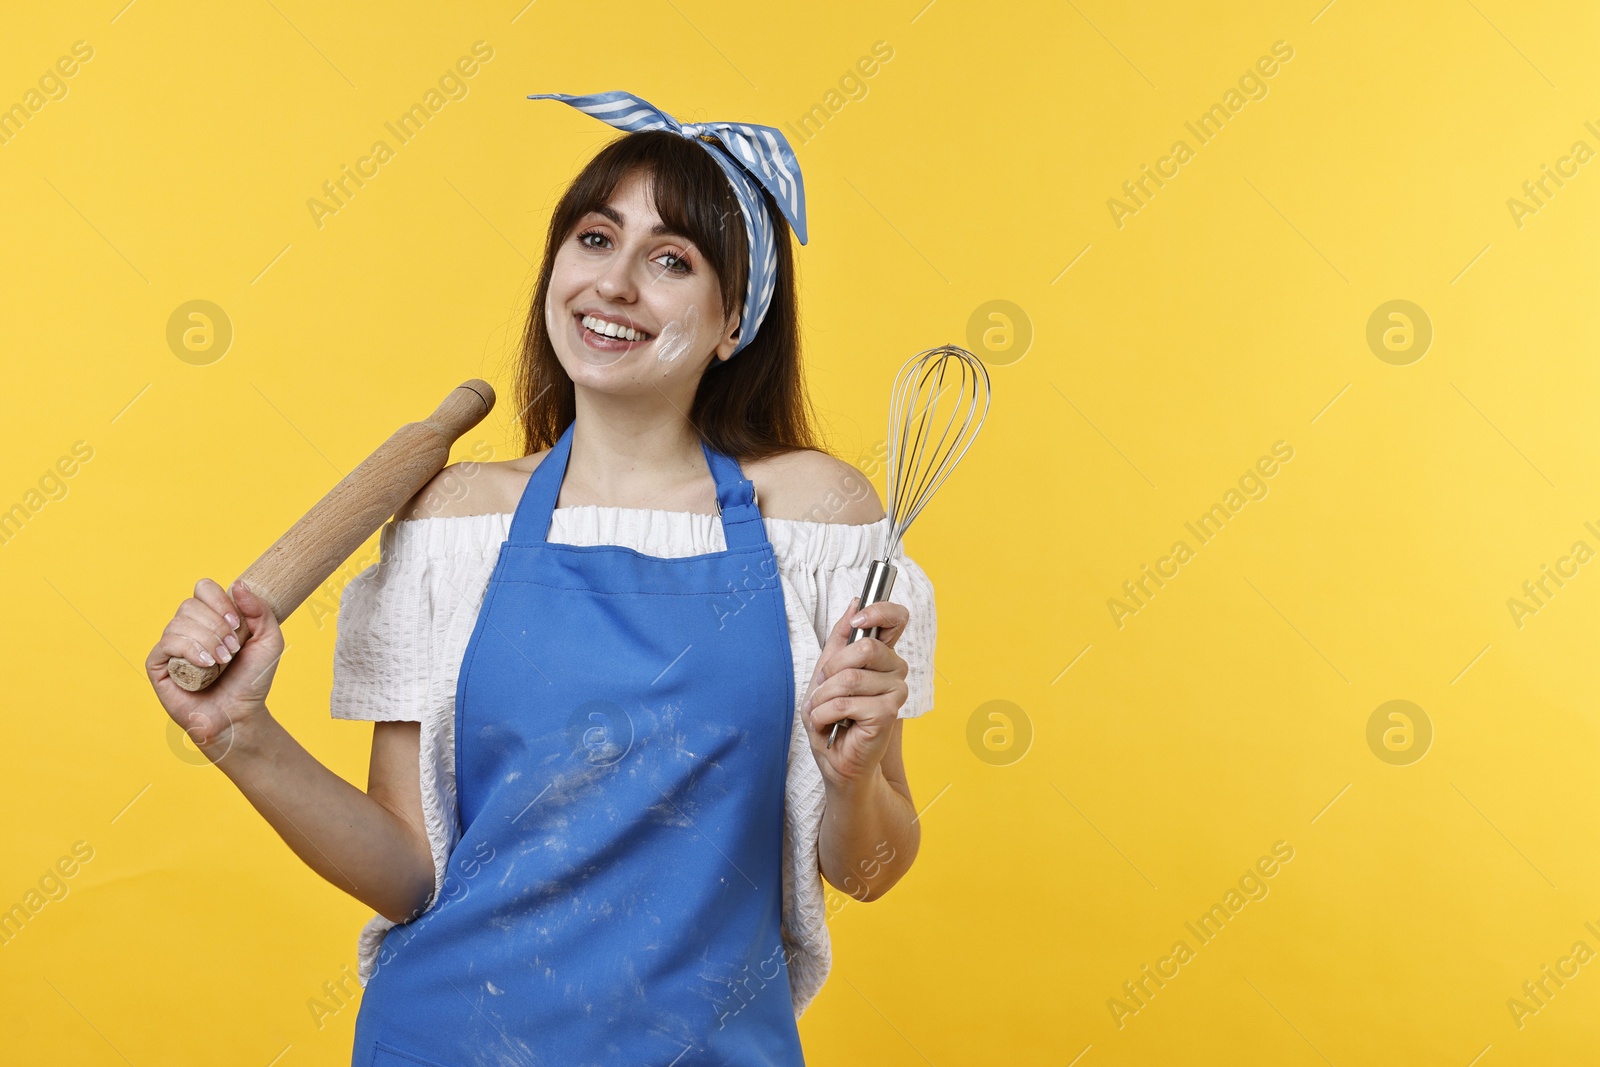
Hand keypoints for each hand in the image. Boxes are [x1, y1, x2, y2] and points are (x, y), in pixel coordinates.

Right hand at [145, 578, 284, 763]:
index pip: (204, 589)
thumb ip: (260, 610)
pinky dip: (189, 650)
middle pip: (190, 604)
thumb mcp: (269, 641)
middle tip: (232, 650)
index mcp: (211, 618)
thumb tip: (238, 584)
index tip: (237, 624)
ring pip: (179, 623)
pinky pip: (166, 643)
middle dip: (216, 625)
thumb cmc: (252, 680)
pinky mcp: (158, 665)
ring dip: (207, 640)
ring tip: (222, 661)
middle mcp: (188, 629)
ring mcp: (171, 647)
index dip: (219, 600)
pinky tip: (205, 665)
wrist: (239, 715)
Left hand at [802, 596, 909, 784]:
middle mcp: (896, 670)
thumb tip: (855, 602)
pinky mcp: (888, 713)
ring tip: (824, 712)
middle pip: (865, 648)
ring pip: (849, 678)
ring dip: (823, 698)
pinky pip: (845, 703)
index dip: (880, 611)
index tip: (858, 620)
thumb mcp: (827, 671)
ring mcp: (896, 691)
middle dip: (831, 670)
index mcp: (883, 655)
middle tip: (825, 691)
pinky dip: (824, 715)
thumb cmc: (832, 717)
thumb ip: (841, 637)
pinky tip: (829, 724)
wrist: (835, 759)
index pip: (897, 619)